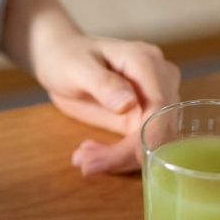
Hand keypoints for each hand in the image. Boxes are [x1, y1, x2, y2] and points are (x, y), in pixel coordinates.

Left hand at [34, 34, 179, 174]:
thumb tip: (128, 104)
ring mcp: (154, 98)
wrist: (60, 59)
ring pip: (151, 140)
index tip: (122, 159)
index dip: (145, 137)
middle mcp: (159, 79)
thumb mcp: (78, 68)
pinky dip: (116, 155)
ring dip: (118, 158)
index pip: (158, 106)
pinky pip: (139, 142)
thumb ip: (103, 84)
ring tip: (82, 159)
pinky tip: (89, 152)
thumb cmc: (67, 57)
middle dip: (125, 153)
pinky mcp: (144, 115)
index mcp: (146, 62)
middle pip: (158, 128)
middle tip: (86, 163)